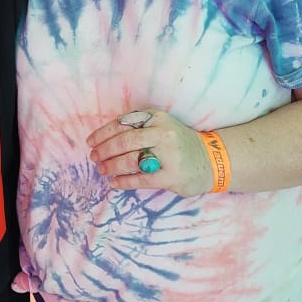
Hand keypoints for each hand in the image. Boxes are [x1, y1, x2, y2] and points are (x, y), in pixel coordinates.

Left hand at [86, 109, 212, 196]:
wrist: (211, 160)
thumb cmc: (178, 142)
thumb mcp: (161, 126)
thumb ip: (138, 127)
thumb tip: (104, 139)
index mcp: (157, 118)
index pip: (124, 123)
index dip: (103, 133)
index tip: (91, 142)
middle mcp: (163, 133)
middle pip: (125, 141)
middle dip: (104, 150)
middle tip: (94, 157)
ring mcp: (168, 155)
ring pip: (131, 161)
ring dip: (111, 166)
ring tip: (102, 170)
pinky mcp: (171, 176)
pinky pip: (141, 179)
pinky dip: (124, 181)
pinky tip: (114, 183)